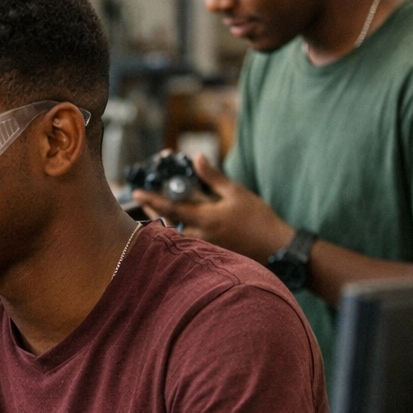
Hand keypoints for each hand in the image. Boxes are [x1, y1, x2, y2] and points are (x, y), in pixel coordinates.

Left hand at [133, 154, 294, 261]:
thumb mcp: (237, 193)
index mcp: (206, 219)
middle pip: (167, 225)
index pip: (171, 208)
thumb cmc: (259, 218)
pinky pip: (187, 244)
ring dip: (165, 223)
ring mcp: (205, 248)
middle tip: (144, 201)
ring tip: (158, 211)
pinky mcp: (211, 254)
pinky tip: (178, 225)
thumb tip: (197, 158)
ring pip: (176, 236)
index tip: (136, 192)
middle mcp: (200, 236)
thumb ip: (213, 177)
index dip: (152, 200)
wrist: (276, 248)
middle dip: (154, 212)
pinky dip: (178, 233)